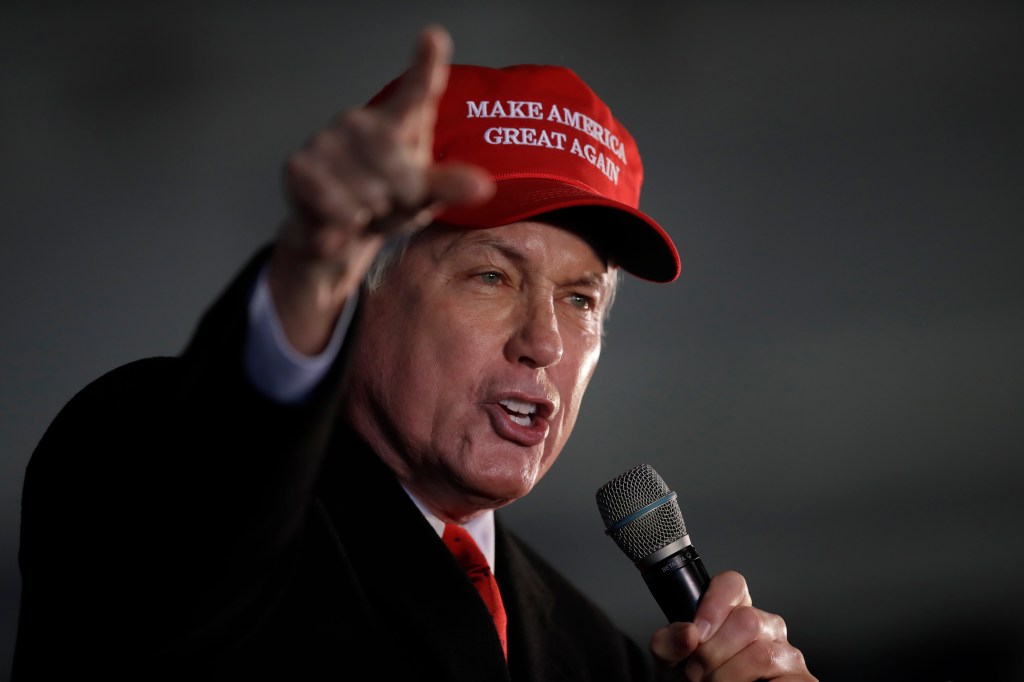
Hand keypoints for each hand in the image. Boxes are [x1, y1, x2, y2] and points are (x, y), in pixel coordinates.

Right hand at [268, 24, 493, 353]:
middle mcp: (360, 121)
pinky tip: (337, 222)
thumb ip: (449, 186)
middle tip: (387, 203)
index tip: (433, 36)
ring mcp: (327, 140)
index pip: (418, 90)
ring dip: (370, 216)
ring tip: (361, 209)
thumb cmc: (385, 204)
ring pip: (368, 194)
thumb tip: (482, 186)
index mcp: (398, 122)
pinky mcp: (300, 165)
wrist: (334, 234)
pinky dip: (343, 226)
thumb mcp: (424, 197)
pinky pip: (337, 207)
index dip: (426, 63)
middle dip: (399, 201)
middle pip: (398, 171)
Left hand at [649, 571, 816, 680]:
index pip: (732, 584)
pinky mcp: (803, 680)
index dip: (714, 603)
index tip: (696, 633)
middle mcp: (767, 627)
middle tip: (696, 673)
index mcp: (736, 613)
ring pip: (760, 654)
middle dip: (714, 651)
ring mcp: (788, 653)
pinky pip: (777, 679)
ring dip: (727, 677)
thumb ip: (668, 643)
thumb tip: (688, 634)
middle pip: (746, 620)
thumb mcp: (673, 661)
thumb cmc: (698, 679)